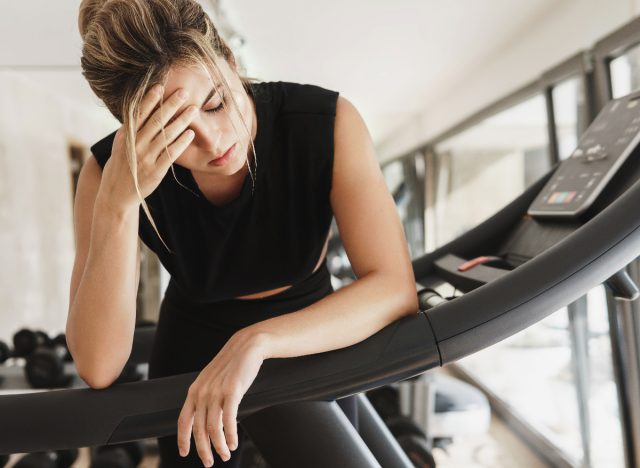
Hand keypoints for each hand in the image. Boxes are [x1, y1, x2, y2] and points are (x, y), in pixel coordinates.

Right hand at [97, 84, 197, 209]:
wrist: (116, 195)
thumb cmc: (120, 167)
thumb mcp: (120, 146)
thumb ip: (130, 130)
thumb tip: (138, 111)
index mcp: (125, 137)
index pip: (138, 114)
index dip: (149, 100)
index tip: (159, 86)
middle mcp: (135, 145)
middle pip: (156, 121)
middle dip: (171, 105)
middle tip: (184, 92)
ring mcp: (146, 158)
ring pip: (166, 135)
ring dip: (181, 121)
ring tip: (193, 110)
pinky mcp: (156, 170)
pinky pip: (171, 153)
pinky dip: (181, 142)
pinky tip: (190, 133)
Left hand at [177, 330, 268, 465]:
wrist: (247, 346)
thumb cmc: (232, 365)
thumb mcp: (212, 380)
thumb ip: (206, 396)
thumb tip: (206, 418)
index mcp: (194, 390)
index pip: (183, 420)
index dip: (183, 439)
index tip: (184, 453)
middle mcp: (202, 392)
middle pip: (198, 429)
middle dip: (203, 449)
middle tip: (209, 462)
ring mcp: (216, 392)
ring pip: (213, 428)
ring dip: (219, 446)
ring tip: (225, 454)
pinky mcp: (232, 392)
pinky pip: (229, 420)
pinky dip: (230, 435)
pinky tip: (234, 443)